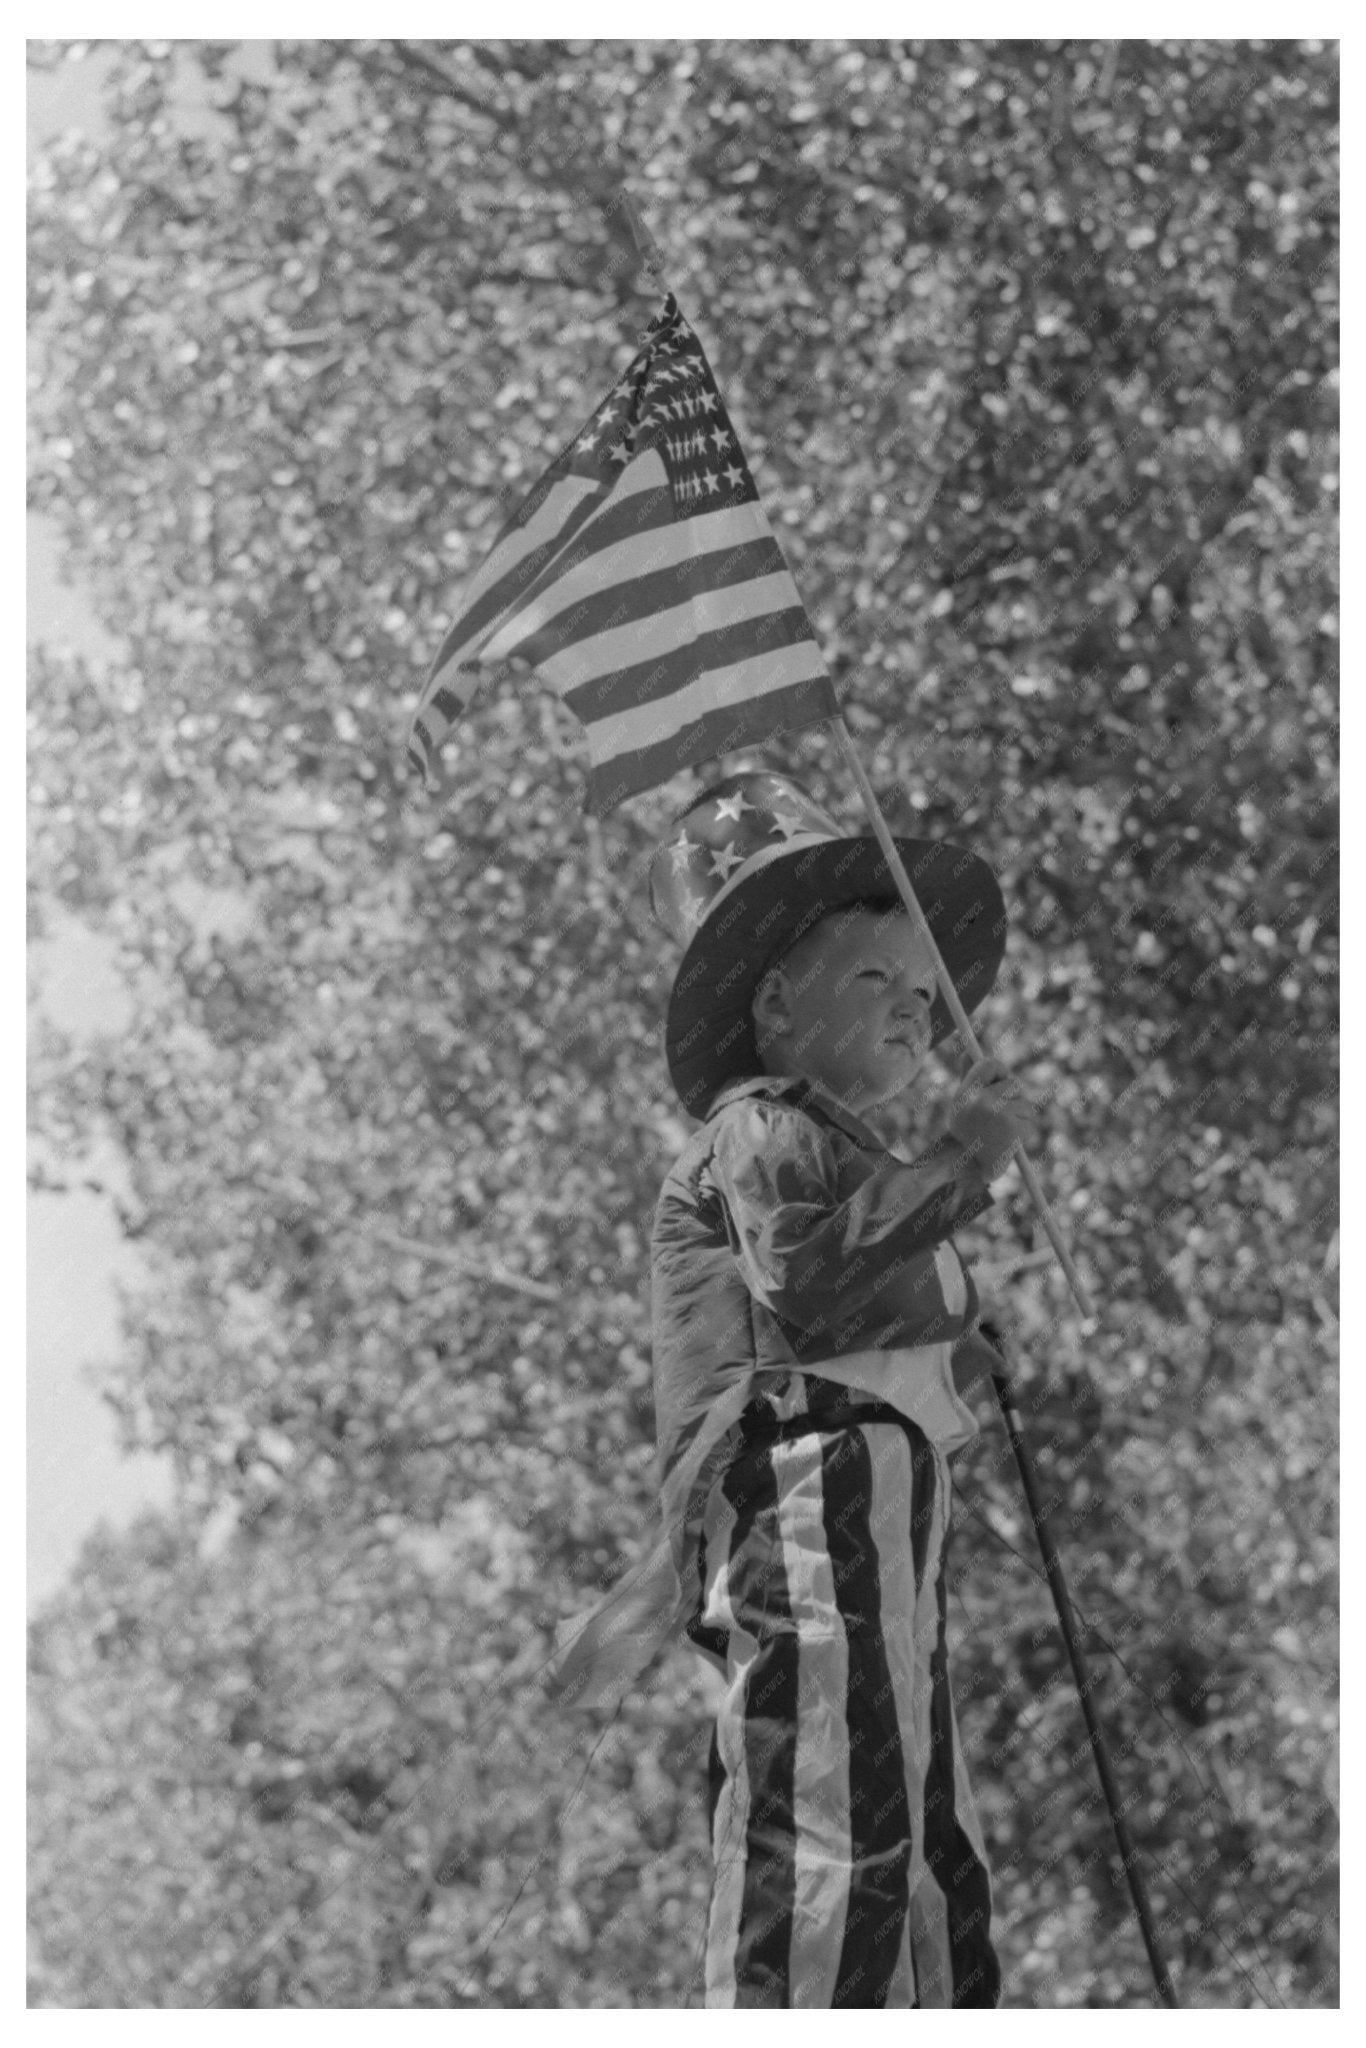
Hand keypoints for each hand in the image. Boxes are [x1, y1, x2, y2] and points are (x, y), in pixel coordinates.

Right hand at [949, 1058, 1038, 1181]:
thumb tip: (966, 1053)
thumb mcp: (962, 1105)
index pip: (989, 1064)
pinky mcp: (1012, 1128)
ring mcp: (997, 1114)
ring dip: (1020, 1118)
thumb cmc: (966, 1135)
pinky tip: (1008, 1144)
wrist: (968, 1170)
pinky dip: (1024, 1133)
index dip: (1000, 1071)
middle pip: (1014, 1084)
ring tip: (1002, 1133)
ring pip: (1025, 1105)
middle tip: (999, 1117)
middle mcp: (980, 1100)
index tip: (1001, 1081)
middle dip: (1013, 1099)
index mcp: (966, 1093)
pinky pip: (1029, 1122)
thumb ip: (968, 1079)